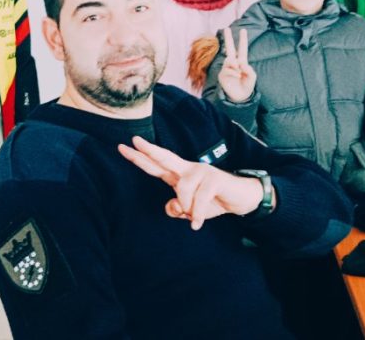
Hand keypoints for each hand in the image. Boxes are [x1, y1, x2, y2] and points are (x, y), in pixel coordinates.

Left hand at [118, 136, 265, 229]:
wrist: (241, 199)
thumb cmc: (213, 201)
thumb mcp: (190, 211)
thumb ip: (177, 210)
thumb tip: (174, 206)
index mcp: (178, 175)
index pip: (156, 165)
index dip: (139, 157)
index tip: (123, 147)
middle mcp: (187, 170)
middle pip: (165, 158)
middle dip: (149, 150)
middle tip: (134, 141)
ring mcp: (201, 172)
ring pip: (182, 190)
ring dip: (187, 209)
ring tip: (194, 218)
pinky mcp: (213, 179)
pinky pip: (199, 199)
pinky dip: (197, 214)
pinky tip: (198, 223)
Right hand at [217, 28, 255, 103]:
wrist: (240, 97)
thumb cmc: (247, 85)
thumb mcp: (252, 77)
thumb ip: (249, 69)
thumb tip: (239, 64)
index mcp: (242, 62)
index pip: (242, 49)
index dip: (243, 40)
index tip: (243, 30)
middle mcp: (233, 63)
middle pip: (230, 48)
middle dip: (228, 38)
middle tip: (226, 28)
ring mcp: (227, 68)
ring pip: (229, 60)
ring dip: (235, 65)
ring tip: (238, 72)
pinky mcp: (222, 74)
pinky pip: (228, 69)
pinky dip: (234, 73)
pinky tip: (237, 77)